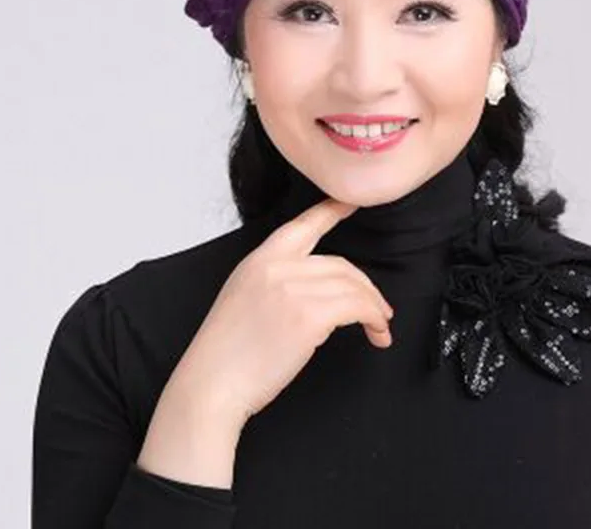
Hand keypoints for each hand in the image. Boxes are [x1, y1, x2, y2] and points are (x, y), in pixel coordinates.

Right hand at [172, 198, 393, 427]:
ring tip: (379, 327)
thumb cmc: (226, 355)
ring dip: (374, 308)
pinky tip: (376, 334)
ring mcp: (292, 289)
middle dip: (366, 287)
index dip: (332, 210)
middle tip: (378, 309)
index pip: (303, 224)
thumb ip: (276, 282)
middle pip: (340, 264)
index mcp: (259, 259)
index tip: (351, 203)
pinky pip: (357, 307)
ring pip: (353, 286)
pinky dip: (373, 319)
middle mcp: (277, 267)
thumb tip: (318, 290)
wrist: (210, 386)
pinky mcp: (308, 316)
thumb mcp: (244, 298)